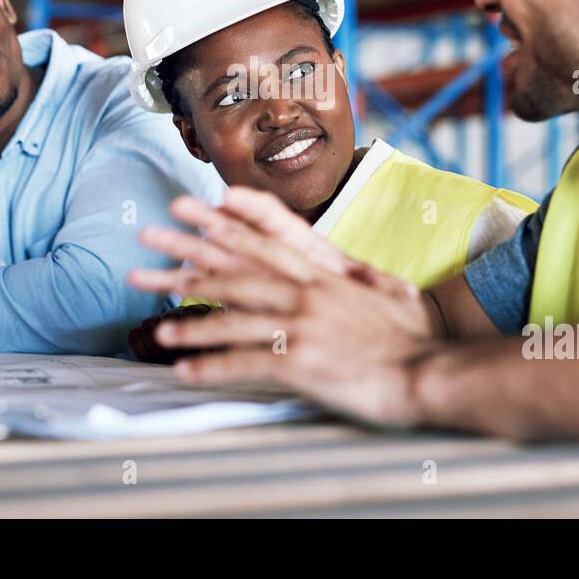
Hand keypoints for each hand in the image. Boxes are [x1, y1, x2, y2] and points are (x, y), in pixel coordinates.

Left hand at [129, 186, 436, 426]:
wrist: (432, 372)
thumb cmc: (417, 338)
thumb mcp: (392, 291)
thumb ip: (364, 277)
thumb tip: (351, 268)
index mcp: (325, 273)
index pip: (264, 237)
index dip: (223, 220)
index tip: (189, 206)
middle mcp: (308, 291)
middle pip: (234, 267)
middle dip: (185, 252)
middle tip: (146, 240)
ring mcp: (302, 325)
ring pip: (231, 315)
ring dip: (189, 320)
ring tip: (157, 326)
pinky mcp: (301, 362)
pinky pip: (244, 363)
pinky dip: (211, 366)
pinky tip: (184, 370)